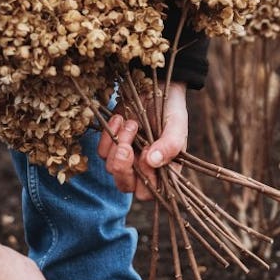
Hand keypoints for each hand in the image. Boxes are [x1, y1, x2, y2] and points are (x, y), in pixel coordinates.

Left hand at [97, 81, 187, 200]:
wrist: (156, 87)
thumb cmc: (171, 110)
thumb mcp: (177, 125)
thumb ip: (170, 145)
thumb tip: (153, 161)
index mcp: (163, 172)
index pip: (149, 192)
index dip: (145, 178)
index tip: (146, 153)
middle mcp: (143, 170)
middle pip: (125, 185)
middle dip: (123, 167)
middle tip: (127, 147)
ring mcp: (126, 159)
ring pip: (111, 168)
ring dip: (119, 144)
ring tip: (131, 123)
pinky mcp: (112, 146)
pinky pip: (102, 151)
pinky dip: (108, 136)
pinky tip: (119, 119)